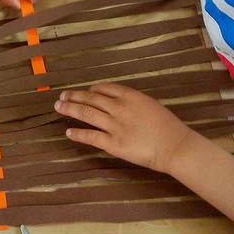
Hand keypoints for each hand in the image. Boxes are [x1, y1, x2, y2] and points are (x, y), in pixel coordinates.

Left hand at [55, 82, 191, 174]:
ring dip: (70, 108)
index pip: (104, 87)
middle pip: (90, 98)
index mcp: (130, 96)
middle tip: (62, 96)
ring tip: (59, 107)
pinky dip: (78, 133)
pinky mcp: (114, 144)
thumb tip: (117, 102)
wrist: (175, 146)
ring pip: (86, 113)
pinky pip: (90, 136)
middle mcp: (119, 108)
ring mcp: (115, 126)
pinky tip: (69, 132)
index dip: (91, 89)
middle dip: (74, 96)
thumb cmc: (168, 127)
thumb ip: (132, 102)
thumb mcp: (150, 104)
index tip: (84, 91)